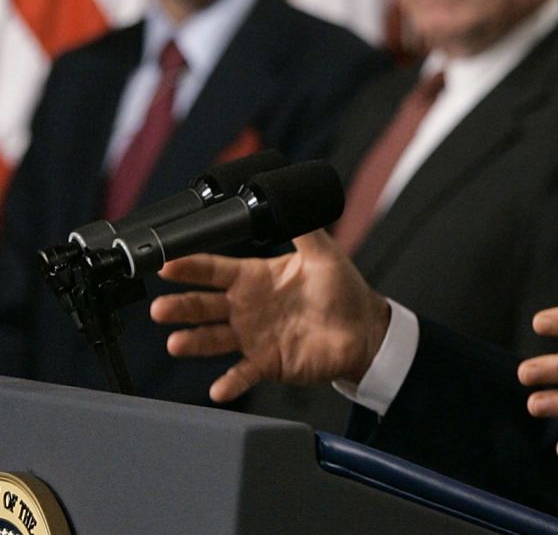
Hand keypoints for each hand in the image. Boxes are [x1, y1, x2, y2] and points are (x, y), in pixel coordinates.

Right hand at [150, 229, 390, 402]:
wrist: (364, 329)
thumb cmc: (343, 291)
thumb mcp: (323, 254)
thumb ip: (302, 229)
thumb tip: (286, 201)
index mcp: (254, 278)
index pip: (213, 270)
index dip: (190, 266)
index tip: (166, 264)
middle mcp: (245, 308)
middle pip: (202, 305)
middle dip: (180, 306)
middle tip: (160, 308)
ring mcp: (252, 337)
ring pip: (213, 339)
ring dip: (193, 342)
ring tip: (175, 343)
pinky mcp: (266, 363)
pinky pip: (243, 374)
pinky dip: (230, 383)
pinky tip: (218, 388)